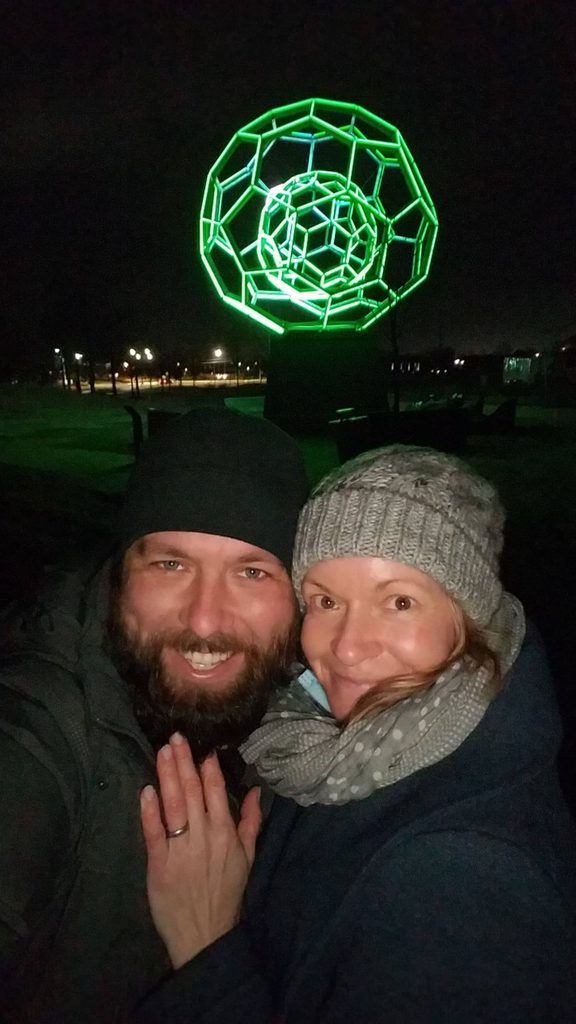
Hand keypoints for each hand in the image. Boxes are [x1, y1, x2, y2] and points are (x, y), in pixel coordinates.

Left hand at [140, 733, 261, 968]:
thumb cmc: (226, 893)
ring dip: (167, 775)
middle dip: (184, 761)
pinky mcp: (159, 864)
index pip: (215, 790)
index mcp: (226, 833)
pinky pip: (153, 832)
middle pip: (192, 791)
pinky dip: (149, 810)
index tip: (200, 745)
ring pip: (173, 805)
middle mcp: (204, 836)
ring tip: (162, 751)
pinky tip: (146, 790)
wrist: (205, 935)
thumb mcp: (247, 857)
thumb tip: (255, 790)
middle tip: (175, 737)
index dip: (207, 766)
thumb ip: (250, 821)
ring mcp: (180, 849)